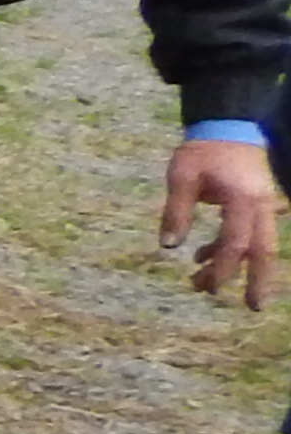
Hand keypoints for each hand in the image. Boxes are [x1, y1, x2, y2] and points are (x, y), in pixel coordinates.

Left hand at [161, 134, 279, 307]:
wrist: (227, 125)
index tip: (206, 287)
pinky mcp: (258, 204)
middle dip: (259, 280)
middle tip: (253, 308)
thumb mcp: (182, 177)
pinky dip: (229, 247)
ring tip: (201, 284)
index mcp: (244, 200)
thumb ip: (176, 211)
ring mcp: (264, 205)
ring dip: (235, 266)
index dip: (223, 268)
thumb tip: (168, 246)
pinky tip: (201, 257)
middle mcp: (262, 206)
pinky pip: (249, 232)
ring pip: (258, 243)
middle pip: (264, 250)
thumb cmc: (203, 151)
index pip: (236, 243)